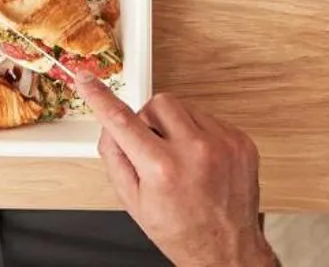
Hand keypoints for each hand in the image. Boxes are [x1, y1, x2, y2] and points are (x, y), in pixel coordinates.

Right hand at [81, 79, 274, 266]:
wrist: (226, 249)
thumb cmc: (181, 231)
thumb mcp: (133, 202)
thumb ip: (115, 158)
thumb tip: (107, 126)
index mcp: (162, 169)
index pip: (122, 121)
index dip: (100, 97)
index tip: (88, 79)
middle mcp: (195, 152)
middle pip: (158, 103)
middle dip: (150, 120)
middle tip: (154, 147)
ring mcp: (222, 144)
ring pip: (185, 107)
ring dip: (176, 126)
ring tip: (181, 159)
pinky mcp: (241, 141)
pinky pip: (209, 119)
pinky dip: (199, 134)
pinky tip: (201, 161)